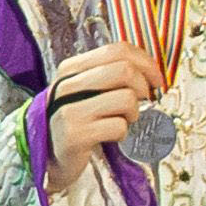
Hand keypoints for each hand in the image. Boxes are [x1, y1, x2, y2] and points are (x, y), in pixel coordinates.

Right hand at [44, 43, 164, 191]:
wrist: (49, 156)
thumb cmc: (79, 122)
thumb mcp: (87, 92)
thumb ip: (111, 77)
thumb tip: (151, 72)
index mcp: (72, 67)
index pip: (118, 50)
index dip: (146, 63)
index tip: (156, 82)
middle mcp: (68, 84)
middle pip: (125, 70)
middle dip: (144, 88)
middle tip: (143, 104)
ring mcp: (70, 109)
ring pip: (126, 98)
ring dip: (134, 114)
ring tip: (123, 122)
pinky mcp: (76, 134)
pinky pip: (119, 127)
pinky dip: (124, 134)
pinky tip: (111, 137)